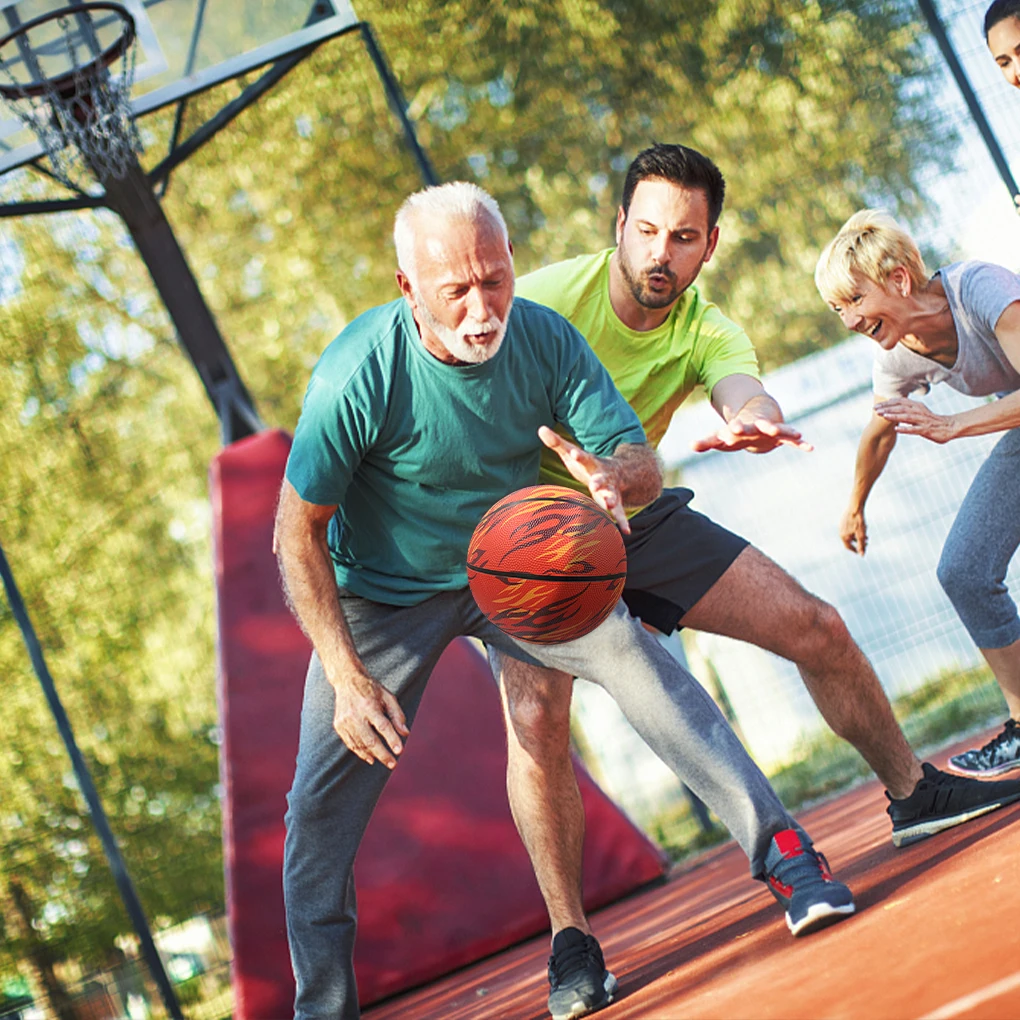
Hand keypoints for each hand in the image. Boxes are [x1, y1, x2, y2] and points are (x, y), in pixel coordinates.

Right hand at [330, 668, 408, 768]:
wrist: (347, 680)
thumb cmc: (371, 689)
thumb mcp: (388, 697)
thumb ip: (397, 715)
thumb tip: (405, 733)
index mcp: (369, 705)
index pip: (383, 726)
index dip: (392, 739)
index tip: (400, 751)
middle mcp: (355, 714)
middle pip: (370, 740)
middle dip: (383, 754)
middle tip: (393, 764)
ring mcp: (345, 721)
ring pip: (360, 744)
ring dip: (373, 755)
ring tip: (385, 761)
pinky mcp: (339, 725)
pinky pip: (350, 743)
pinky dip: (361, 752)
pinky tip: (370, 758)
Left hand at [538, 426, 629, 533]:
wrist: (616, 472)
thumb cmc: (587, 464)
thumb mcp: (572, 452)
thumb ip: (557, 442)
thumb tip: (540, 428)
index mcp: (592, 463)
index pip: (585, 458)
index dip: (579, 456)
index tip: (573, 453)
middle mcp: (603, 476)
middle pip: (601, 478)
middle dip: (599, 481)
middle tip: (594, 484)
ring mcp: (610, 490)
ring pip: (612, 495)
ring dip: (611, 500)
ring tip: (609, 505)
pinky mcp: (614, 503)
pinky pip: (620, 513)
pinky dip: (623, 521)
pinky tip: (626, 531)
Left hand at [690, 417, 812, 453]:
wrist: (759, 417)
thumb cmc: (737, 432)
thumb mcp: (721, 438)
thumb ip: (707, 442)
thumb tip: (690, 445)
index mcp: (737, 428)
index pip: (730, 430)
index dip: (728, 432)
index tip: (726, 432)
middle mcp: (753, 426)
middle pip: (749, 426)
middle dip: (745, 427)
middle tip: (739, 427)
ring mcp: (768, 429)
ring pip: (773, 428)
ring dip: (775, 428)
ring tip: (776, 429)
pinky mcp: (781, 434)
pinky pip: (792, 438)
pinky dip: (800, 442)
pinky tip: (809, 447)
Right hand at [839, 505, 867, 555]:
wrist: (855, 507)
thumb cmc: (859, 521)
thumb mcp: (861, 535)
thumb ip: (861, 545)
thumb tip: (862, 555)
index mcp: (844, 537)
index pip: (848, 547)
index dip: (855, 550)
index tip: (860, 552)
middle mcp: (841, 532)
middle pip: (849, 541)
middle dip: (858, 543)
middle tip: (866, 543)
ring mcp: (841, 526)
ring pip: (849, 534)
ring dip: (857, 537)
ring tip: (865, 536)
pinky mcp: (843, 521)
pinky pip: (848, 529)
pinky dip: (854, 531)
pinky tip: (860, 528)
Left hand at [874, 398, 957, 443]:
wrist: (950, 427)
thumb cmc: (932, 421)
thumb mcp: (919, 413)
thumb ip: (908, 411)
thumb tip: (895, 409)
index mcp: (917, 406)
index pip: (900, 402)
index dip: (888, 403)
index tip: (876, 406)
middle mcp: (919, 411)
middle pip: (901, 408)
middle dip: (887, 408)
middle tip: (875, 410)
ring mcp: (923, 421)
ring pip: (907, 417)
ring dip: (894, 416)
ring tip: (883, 416)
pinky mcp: (926, 430)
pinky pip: (914, 429)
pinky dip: (905, 428)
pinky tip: (896, 429)